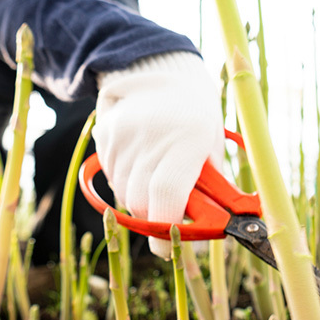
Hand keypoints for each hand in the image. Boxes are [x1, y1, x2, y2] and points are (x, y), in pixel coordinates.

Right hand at [94, 51, 225, 257]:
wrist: (163, 72)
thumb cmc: (198, 118)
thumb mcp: (212, 150)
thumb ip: (208, 192)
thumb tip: (203, 237)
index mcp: (188, 141)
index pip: (167, 194)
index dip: (165, 228)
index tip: (167, 248)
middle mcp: (153, 138)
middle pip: (139, 201)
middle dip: (152, 215)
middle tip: (167, 210)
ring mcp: (125, 135)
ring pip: (122, 192)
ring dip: (138, 196)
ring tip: (155, 174)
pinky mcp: (107, 134)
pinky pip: (111, 174)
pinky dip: (125, 178)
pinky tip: (140, 159)